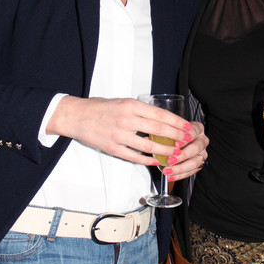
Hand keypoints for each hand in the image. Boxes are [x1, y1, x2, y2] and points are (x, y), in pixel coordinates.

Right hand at [47, 95, 192, 165]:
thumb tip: (161, 119)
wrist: (76, 116)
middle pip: (159, 130)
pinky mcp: (112, 148)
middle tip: (187, 141)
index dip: (177, 122)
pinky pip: (134, 157)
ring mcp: (119, 135)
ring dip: (165, 151)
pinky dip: (147, 160)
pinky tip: (156, 161)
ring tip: (176, 154)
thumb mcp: (122, 101)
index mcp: (131, 105)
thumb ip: (140, 110)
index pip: (161, 115)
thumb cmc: (99, 107)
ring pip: (149, 146)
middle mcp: (127, 119)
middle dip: (177, 137)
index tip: (187, 127)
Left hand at [161, 121, 208, 181]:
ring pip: (195, 162)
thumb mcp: (169, 132)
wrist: (181, 144)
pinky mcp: (200, 164)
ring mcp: (202, 153)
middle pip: (195, 148)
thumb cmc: (176, 136)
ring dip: (180, 168)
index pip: (193, 132)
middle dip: (182, 155)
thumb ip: (161, 134)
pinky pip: (191, 172)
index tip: (175, 144)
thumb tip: (148, 139)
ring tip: (168, 171)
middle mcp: (202, 140)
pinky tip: (170, 176)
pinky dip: (180, 175)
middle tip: (170, 160)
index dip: (184, 138)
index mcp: (197, 129)